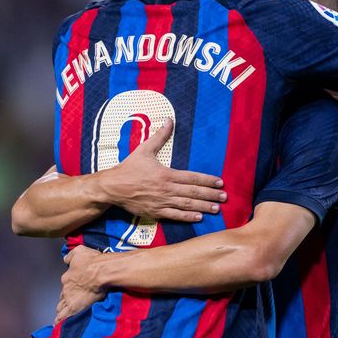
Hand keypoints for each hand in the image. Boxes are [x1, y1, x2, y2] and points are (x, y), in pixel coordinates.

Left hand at [55, 245, 108, 322]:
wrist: (101, 272)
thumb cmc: (93, 261)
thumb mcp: (80, 251)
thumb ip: (71, 256)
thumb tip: (66, 259)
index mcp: (68, 276)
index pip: (66, 284)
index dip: (69, 287)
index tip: (73, 288)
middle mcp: (66, 288)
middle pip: (63, 296)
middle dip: (64, 299)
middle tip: (67, 302)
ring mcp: (69, 299)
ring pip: (61, 307)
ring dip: (61, 310)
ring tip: (61, 316)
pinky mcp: (74, 308)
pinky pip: (63, 317)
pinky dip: (60, 321)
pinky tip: (58, 325)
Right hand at [98, 118, 226, 221]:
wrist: (113, 187)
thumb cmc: (129, 168)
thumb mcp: (144, 149)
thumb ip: (159, 137)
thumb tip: (169, 120)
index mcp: (166, 174)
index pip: (192, 177)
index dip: (207, 180)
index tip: (220, 182)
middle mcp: (166, 189)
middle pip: (193, 192)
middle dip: (210, 194)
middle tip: (224, 197)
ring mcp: (161, 202)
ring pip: (186, 205)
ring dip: (203, 206)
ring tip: (216, 208)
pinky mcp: (155, 212)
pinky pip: (174, 215)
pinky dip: (187, 216)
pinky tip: (199, 217)